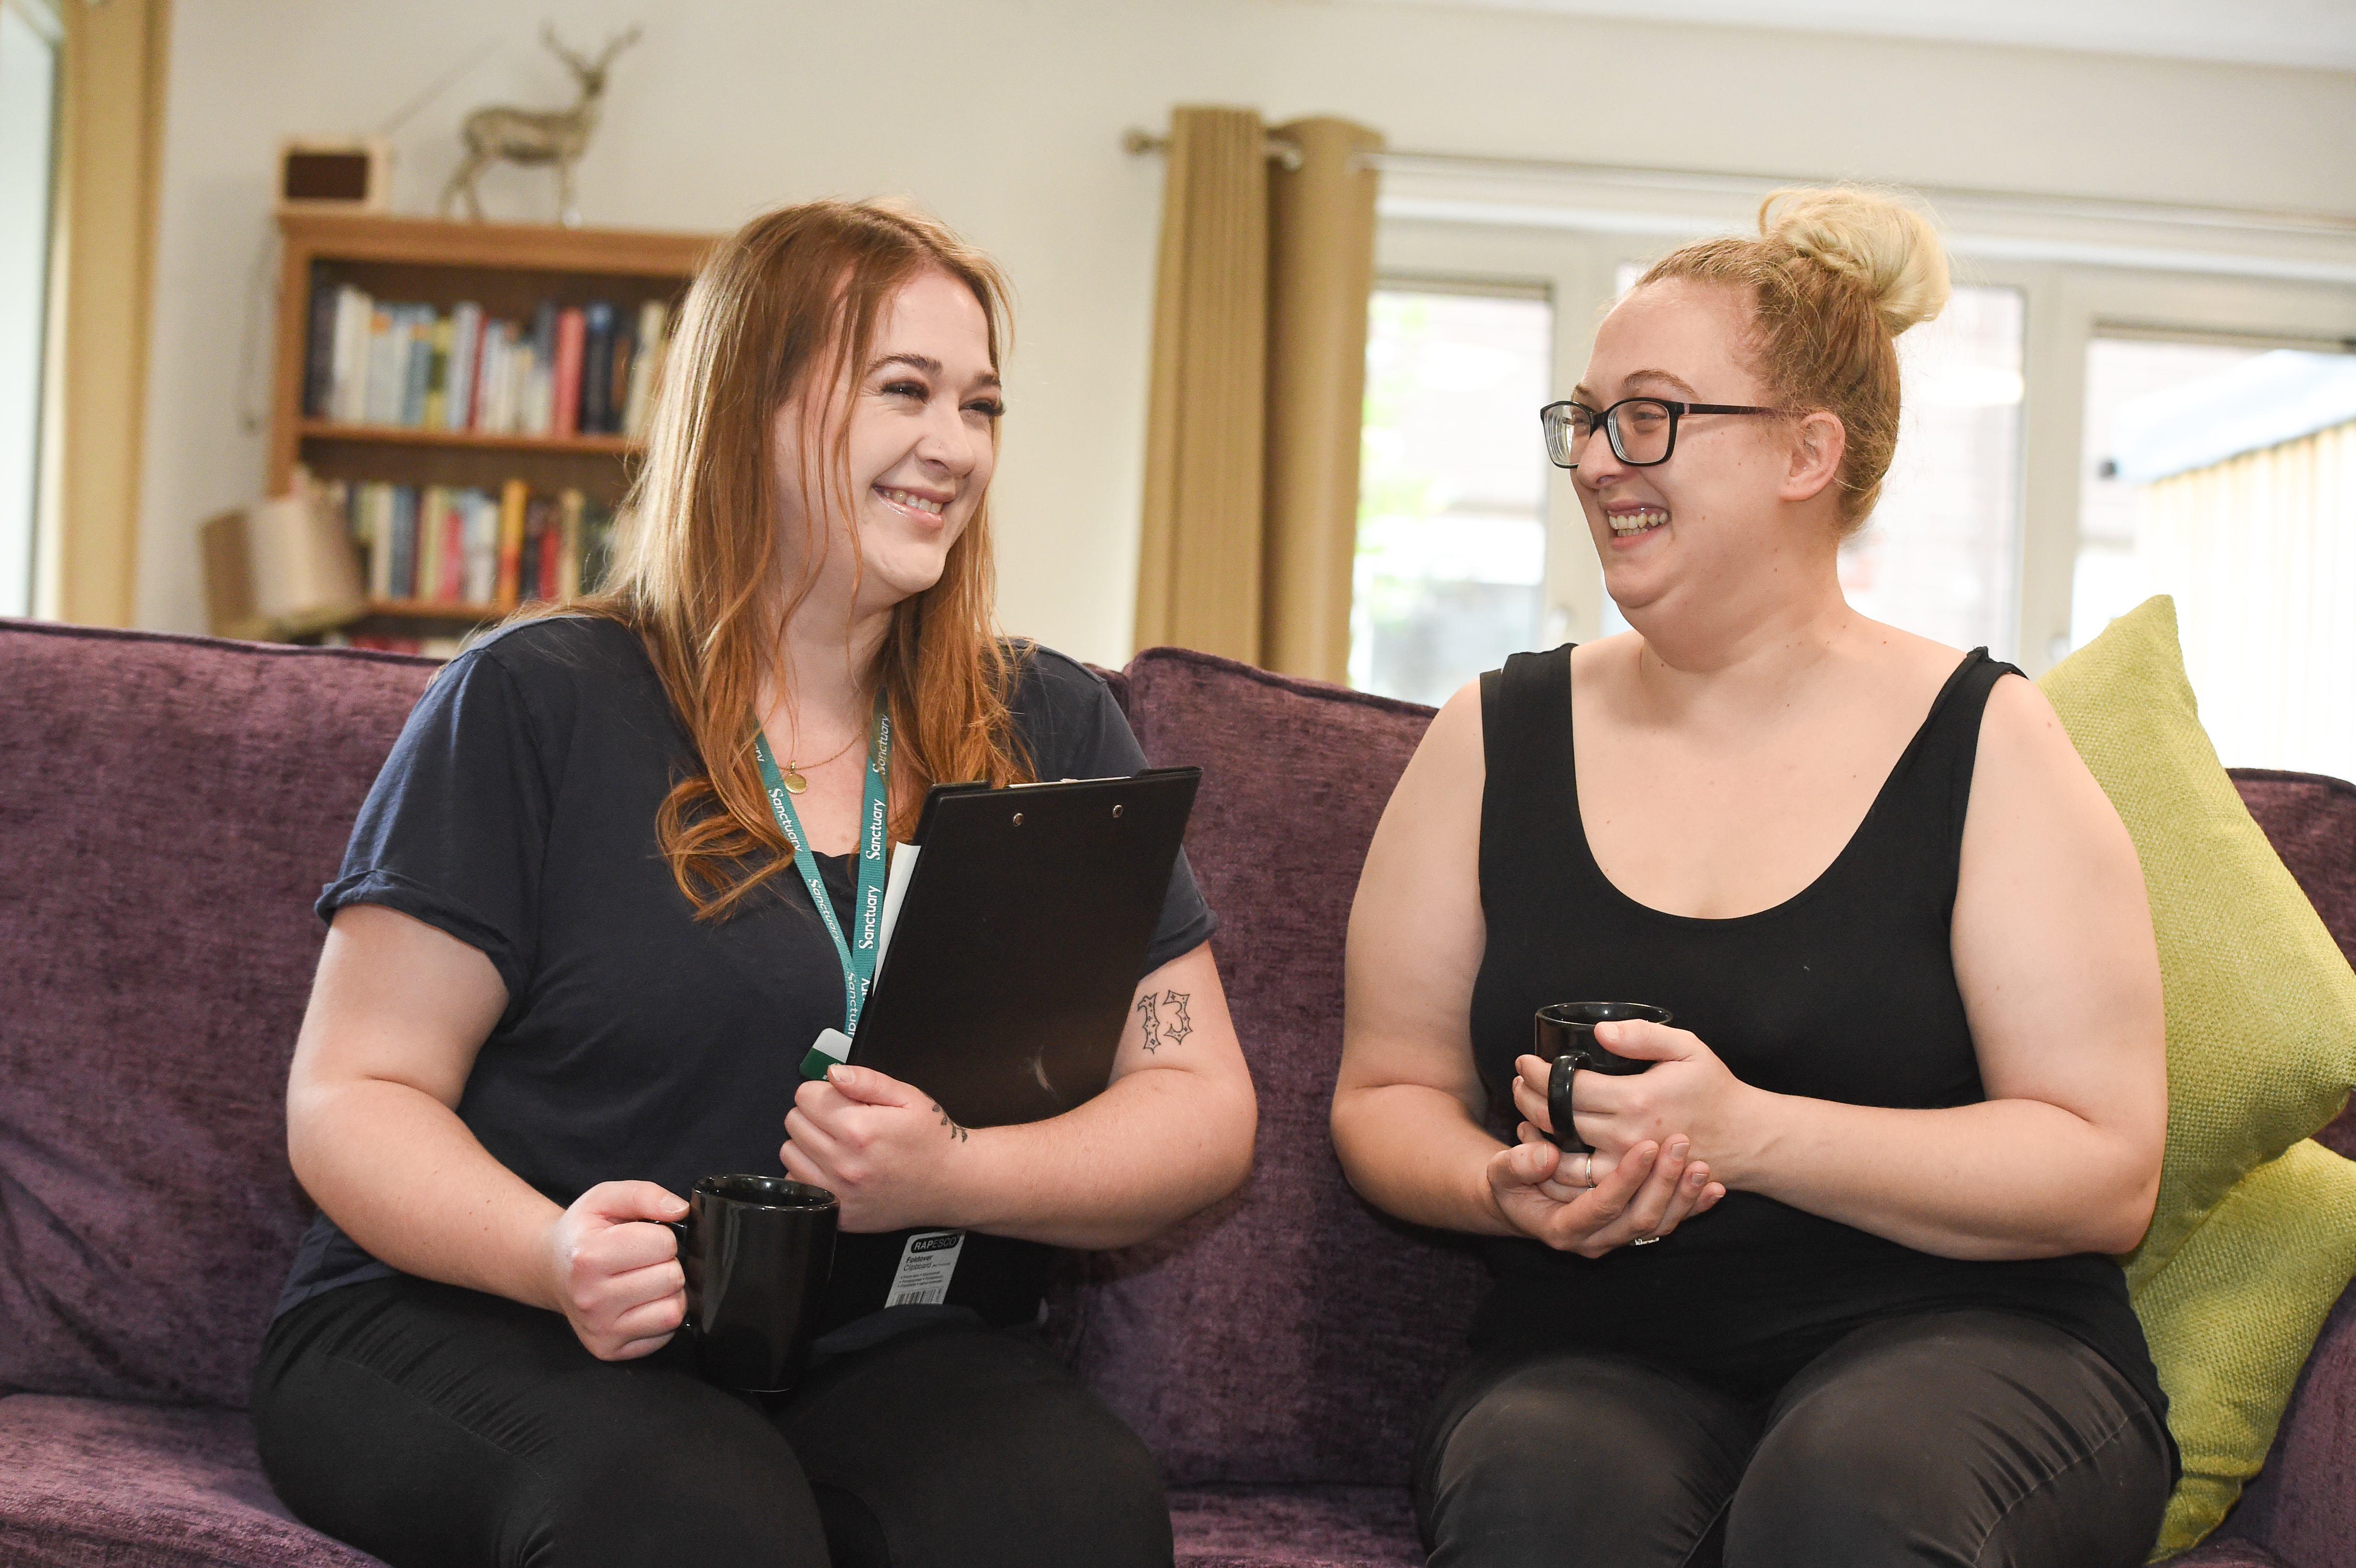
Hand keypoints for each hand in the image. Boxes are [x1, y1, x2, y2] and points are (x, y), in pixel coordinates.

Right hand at [543, 1180, 687, 1360]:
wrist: (551, 1269)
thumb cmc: (583, 1233)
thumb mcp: (606, 1199)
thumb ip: (645, 1195)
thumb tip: (679, 1209)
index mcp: (589, 1258)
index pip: (665, 1244)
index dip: (662, 1236)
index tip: (642, 1238)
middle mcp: (591, 1299)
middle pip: (672, 1278)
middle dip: (666, 1263)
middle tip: (642, 1261)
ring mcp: (599, 1330)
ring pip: (673, 1311)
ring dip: (668, 1292)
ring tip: (644, 1280)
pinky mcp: (609, 1350)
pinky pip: (664, 1335)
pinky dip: (660, 1317)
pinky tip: (639, 1303)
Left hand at [782, 1063, 974, 1232]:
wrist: (952, 1183)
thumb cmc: (931, 1140)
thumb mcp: (908, 1097)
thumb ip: (867, 1080)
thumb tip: (833, 1073)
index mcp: (859, 1129)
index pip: (805, 1096)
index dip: (823, 1091)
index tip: (840, 1099)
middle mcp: (844, 1162)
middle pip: (793, 1122)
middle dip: (814, 1114)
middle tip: (841, 1119)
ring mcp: (839, 1191)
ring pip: (789, 1153)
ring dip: (807, 1143)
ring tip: (836, 1143)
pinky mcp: (837, 1212)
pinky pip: (798, 1185)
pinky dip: (809, 1173)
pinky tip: (834, 1168)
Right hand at [1486, 1122, 1721, 1256]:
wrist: (1521, 1202)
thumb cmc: (1510, 1183)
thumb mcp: (1501, 1172)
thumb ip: (1517, 1165)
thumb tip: (1545, 1155)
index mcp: (1564, 1229)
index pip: (1603, 1207)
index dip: (1626, 1179)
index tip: (1646, 1145)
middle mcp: (1595, 1241)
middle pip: (1639, 1219)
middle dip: (1663, 1183)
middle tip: (1679, 1144)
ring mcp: (1617, 1238)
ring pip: (1659, 1225)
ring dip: (1683, 1195)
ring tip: (1702, 1163)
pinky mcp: (1633, 1229)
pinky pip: (1669, 1223)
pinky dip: (1693, 1206)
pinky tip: (1715, 1188)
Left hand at [1512, 1021, 1756, 1172]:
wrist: (1745, 1138)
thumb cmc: (1714, 1089)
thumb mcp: (1687, 1048)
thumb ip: (1642, 1035)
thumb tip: (1599, 1032)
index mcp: (1637, 1100)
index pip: (1569, 1087)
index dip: (1539, 1074)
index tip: (1525, 1060)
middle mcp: (1627, 1137)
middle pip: (1558, 1121)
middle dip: (1528, 1099)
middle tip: (1518, 1082)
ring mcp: (1628, 1166)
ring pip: (1562, 1158)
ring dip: (1535, 1136)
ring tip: (1522, 1115)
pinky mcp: (1632, 1185)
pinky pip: (1583, 1184)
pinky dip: (1555, 1169)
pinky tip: (1543, 1149)